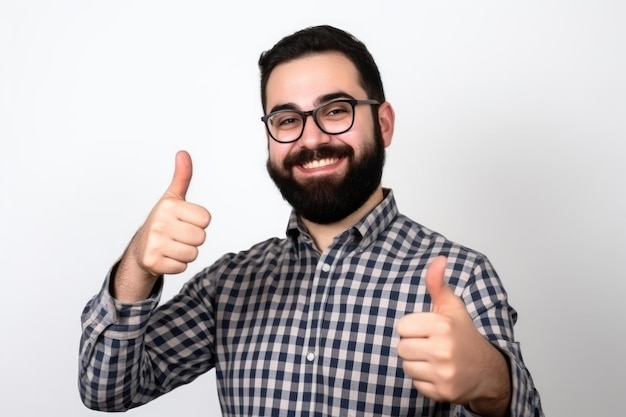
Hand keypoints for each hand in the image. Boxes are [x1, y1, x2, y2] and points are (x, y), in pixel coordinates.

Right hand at [114, 151, 210, 300]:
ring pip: (193, 253)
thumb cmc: (162, 221)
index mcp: (168, 206)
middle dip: (193, 239)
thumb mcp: (173, 198)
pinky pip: (182, 267)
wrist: (140, 248)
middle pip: (201, 237)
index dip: (198, 222)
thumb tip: (183, 153)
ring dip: (185, 252)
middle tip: (178, 235)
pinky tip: (166, 257)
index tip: (184, 221)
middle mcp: (159, 223)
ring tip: (172, 246)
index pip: (206, 219)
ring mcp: (154, 243)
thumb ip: (182, 177)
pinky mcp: (153, 261)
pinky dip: (176, 265)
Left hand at [396, 256, 509, 412]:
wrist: (487, 370)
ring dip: (416, 363)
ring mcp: (443, 373)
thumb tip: (438, 259)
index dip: (412, 328)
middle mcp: (443, 350)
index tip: (426, 329)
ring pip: (406, 366)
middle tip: (429, 345)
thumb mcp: (452, 307)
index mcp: (442, 326)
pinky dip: (423, 380)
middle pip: (402, 348)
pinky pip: (416, 384)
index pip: (402, 327)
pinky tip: (436, 372)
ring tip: (432, 359)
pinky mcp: (442, 392)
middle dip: (412, 346)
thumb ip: (438, 285)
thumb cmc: (465, 335)